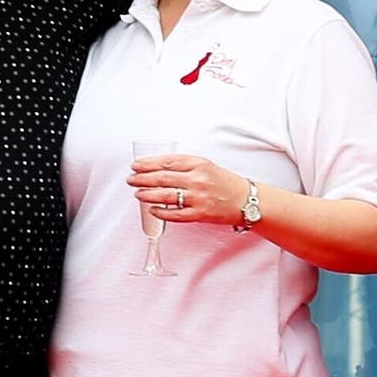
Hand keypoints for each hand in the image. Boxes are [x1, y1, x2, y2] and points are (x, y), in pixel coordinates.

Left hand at [130, 152, 250, 223]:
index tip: (136, 165)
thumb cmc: (224, 182)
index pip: (167, 161)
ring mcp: (199, 198)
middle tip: (131, 179)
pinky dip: (161, 212)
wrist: (245, 200)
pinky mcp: (200, 214)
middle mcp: (198, 179)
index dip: (148, 164)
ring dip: (148, 195)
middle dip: (142, 179)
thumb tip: (157, 168)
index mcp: (199, 164)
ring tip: (138, 194)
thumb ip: (185, 165)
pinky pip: (175, 215)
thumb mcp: (206, 165)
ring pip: (166, 196)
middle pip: (163, 178)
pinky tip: (152, 210)